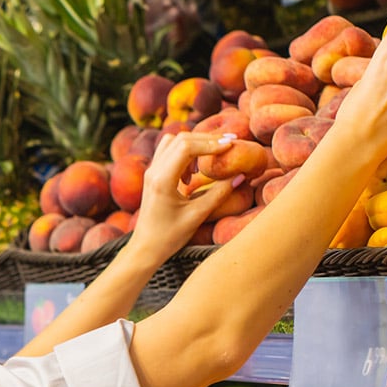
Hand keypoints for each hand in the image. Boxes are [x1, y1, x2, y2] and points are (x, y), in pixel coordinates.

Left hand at [127, 131, 239, 262]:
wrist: (145, 248)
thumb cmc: (169, 237)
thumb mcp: (197, 215)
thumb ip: (219, 194)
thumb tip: (240, 176)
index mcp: (162, 180)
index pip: (187, 147)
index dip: (211, 143)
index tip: (231, 145)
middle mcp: (153, 170)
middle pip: (181, 139)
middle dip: (206, 140)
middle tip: (229, 145)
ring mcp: (151, 171)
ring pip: (173, 141)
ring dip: (194, 145)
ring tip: (208, 163)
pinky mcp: (152, 175)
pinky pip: (168, 152)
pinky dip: (184, 153)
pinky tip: (193, 174)